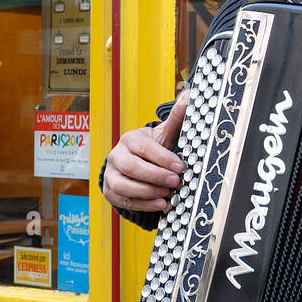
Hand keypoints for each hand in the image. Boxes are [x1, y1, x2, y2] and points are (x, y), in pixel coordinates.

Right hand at [101, 92, 188, 213]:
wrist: (136, 164)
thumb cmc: (153, 149)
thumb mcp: (164, 134)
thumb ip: (177, 117)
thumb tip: (191, 95)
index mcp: (130, 139)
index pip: (144, 148)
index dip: (162, 158)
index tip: (180, 167)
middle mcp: (117, 155)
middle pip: (131, 167)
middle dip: (155, 176)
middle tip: (176, 182)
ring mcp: (111, 174)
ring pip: (124, 186)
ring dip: (148, 192)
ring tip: (168, 195)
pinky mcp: (110, 191)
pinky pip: (124, 201)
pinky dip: (143, 205)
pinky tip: (160, 205)